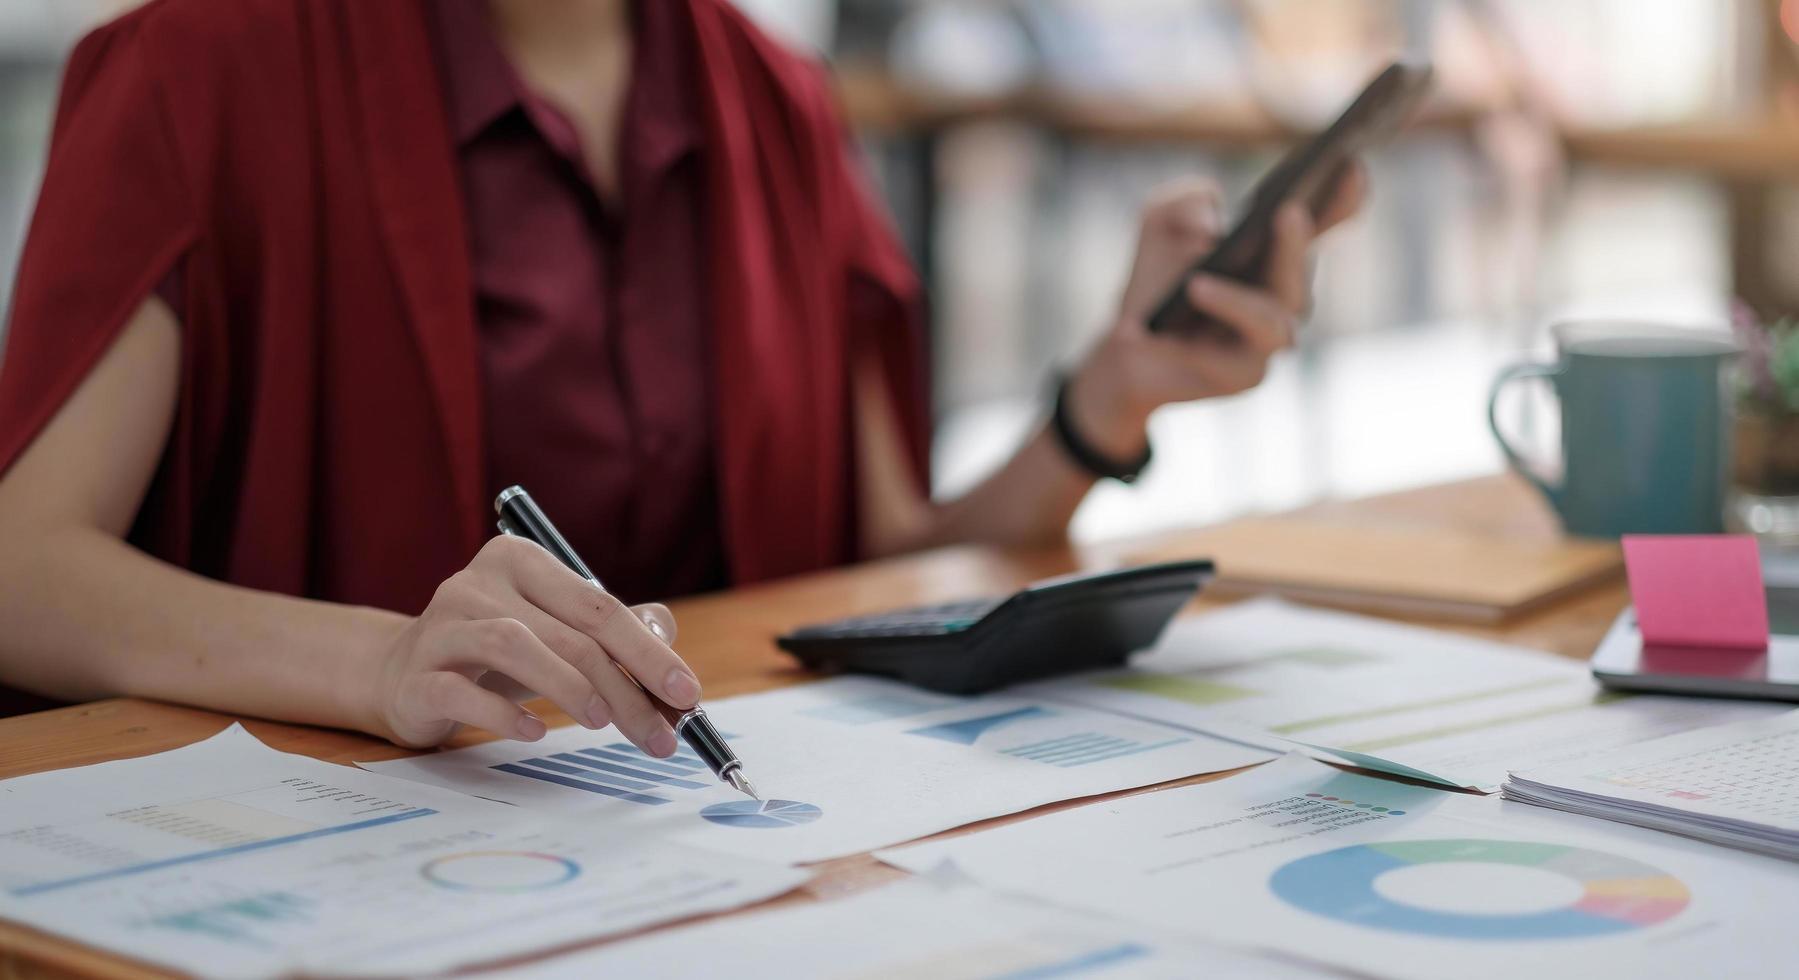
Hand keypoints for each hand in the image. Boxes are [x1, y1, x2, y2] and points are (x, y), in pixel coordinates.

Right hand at [360, 535, 697, 751]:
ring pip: (514, 645)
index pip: (599, 605)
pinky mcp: (417, 672)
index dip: (649, 651)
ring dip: (568, 687)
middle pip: (569, 631)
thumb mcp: (555, 633)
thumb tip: (667, 638)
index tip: (687, 694)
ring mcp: (442, 624)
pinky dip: (503, 714)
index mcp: (521, 560)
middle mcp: (479, 582)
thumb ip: (612, 632)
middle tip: (658, 733)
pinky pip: (462, 690)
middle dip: (624, 687)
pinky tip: (536, 732)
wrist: (403, 675)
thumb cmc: (494, 656)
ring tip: (601, 722)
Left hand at [1066, 165, 1365, 457]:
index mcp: (1277, 254)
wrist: (1126, 349)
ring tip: (1207, 276)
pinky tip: (1182, 300)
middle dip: (1298, 242)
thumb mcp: (1158, 222)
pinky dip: (1208, 325)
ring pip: (1276, 315)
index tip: (1353, 163)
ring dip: (1245, 294)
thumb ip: (1181, 201)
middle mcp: (1283, 296)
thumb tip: (1208, 225)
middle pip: (1302, 271)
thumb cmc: (1156, 281)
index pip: (1322, 223)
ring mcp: (1268, 338)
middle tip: (1291, 210)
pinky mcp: (1243, 375)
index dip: (1343, 198)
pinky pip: (1232, 354)